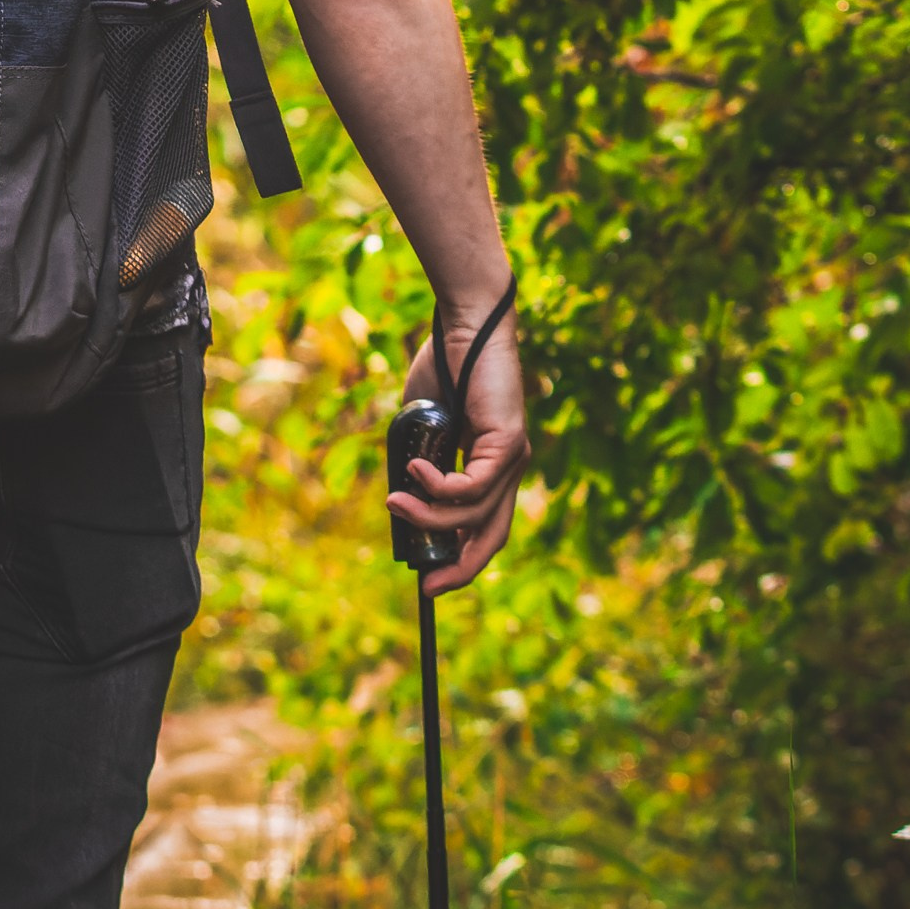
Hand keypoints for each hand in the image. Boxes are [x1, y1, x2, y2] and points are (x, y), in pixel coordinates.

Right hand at [387, 312, 530, 596]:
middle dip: (459, 567)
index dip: (459, 558)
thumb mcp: (423, 427)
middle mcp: (510, 467)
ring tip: (396, 501)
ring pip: (474, 514)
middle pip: (491, 536)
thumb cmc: (441, 364)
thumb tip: (402, 500)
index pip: (484, 527)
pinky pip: (473, 487)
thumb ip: (418, 461)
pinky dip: (440, 487)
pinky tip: (415, 472)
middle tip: (427, 585)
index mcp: (492, 465)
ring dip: (429, 515)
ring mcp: (513, 457)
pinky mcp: (509, 443)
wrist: (463, 323)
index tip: (429, 578)